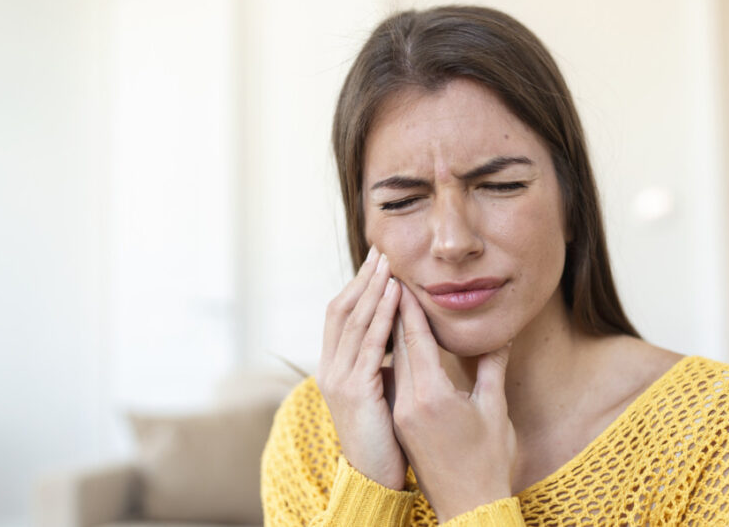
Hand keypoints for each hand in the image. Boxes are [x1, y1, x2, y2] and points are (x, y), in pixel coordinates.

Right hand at [316, 246, 407, 489]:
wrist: (375, 478)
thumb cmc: (385, 439)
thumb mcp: (381, 393)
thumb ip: (383, 365)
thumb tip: (399, 338)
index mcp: (334, 368)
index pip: (340, 315)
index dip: (357, 286)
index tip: (376, 262)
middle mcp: (329, 368)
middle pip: (342, 309)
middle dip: (362, 278)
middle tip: (381, 250)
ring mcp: (338, 379)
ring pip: (354, 321)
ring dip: (373, 289)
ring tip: (389, 263)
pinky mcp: (355, 391)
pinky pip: (370, 343)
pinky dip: (382, 315)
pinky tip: (396, 295)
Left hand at [391, 283, 515, 521]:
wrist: (468, 507)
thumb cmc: (488, 461)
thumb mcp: (494, 410)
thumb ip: (491, 369)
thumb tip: (500, 335)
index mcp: (432, 396)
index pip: (415, 340)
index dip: (409, 308)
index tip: (402, 279)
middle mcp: (409, 403)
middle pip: (398, 347)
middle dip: (395, 311)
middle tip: (390, 278)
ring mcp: (402, 414)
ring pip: (394, 363)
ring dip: (392, 332)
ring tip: (391, 301)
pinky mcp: (401, 424)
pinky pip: (395, 380)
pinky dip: (396, 356)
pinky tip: (398, 343)